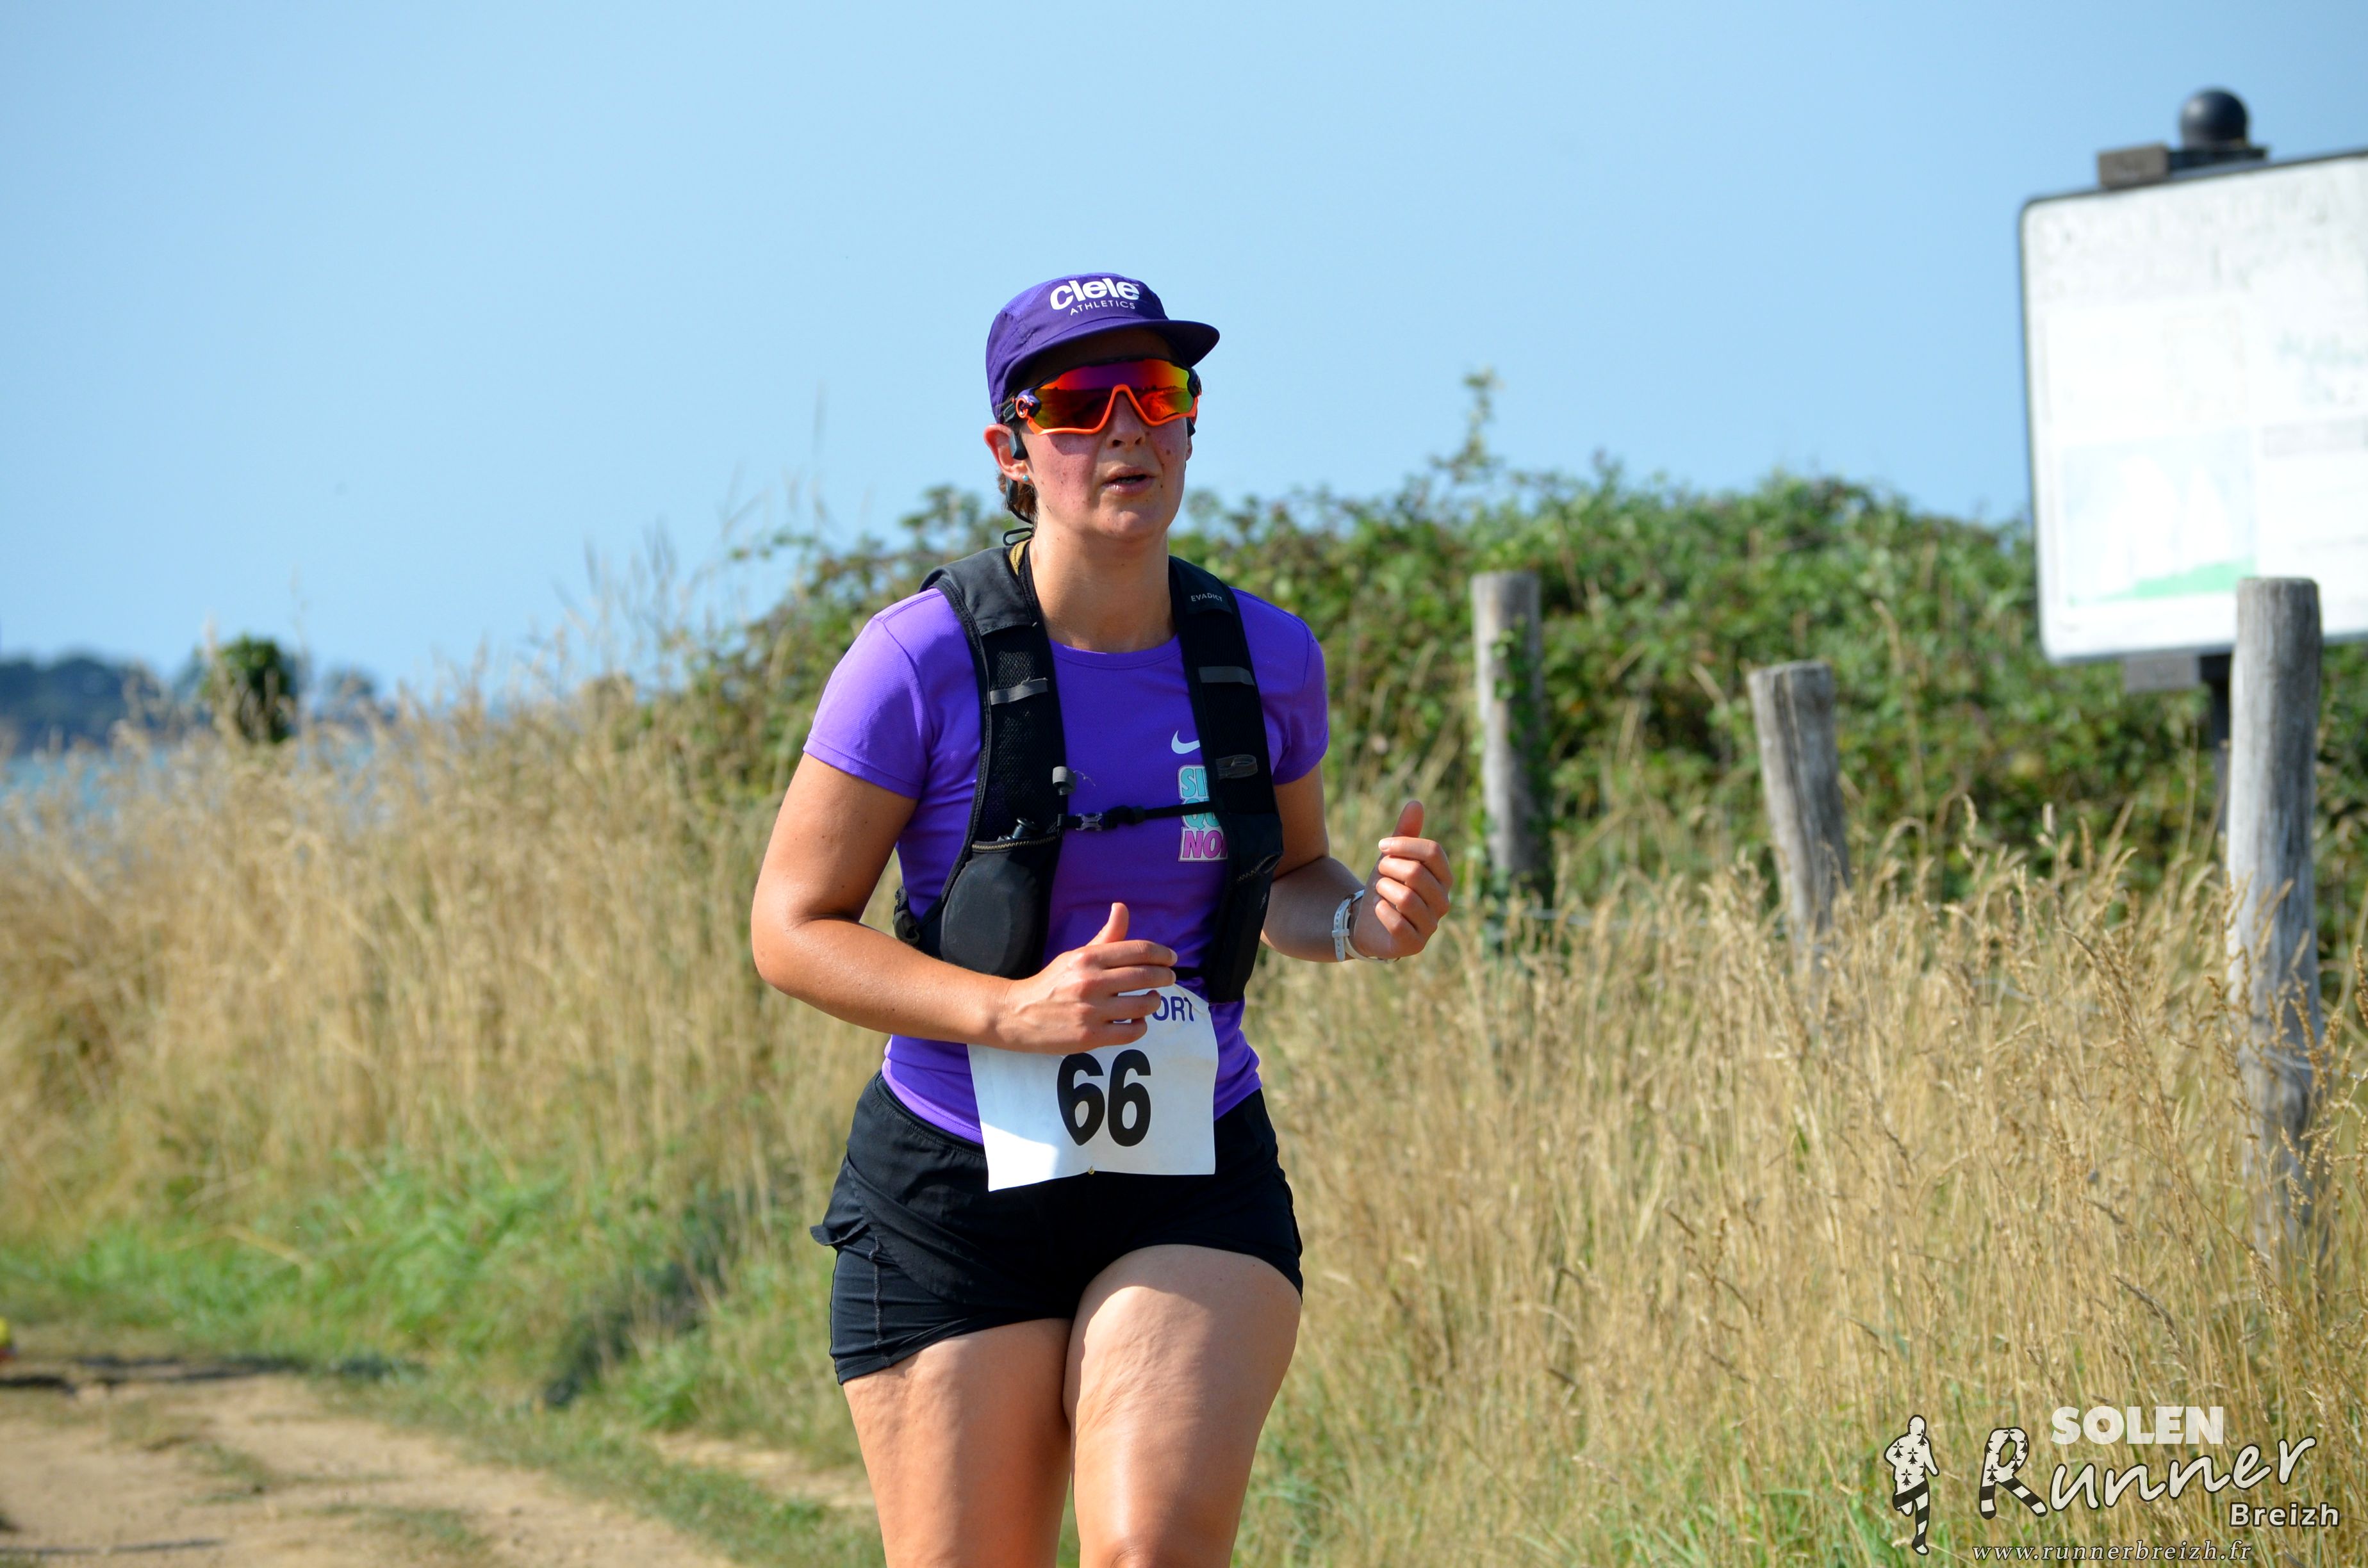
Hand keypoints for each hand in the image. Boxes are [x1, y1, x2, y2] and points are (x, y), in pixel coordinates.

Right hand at [987, 902, 1177, 1053]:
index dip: (1162, 954)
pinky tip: (1137, 1020)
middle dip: (1165, 977)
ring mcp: (1091, 1011)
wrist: (1017, 1015)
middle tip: (1170, 979)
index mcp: (1087, 958)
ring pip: (1143, 1005)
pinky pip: (1132, 1032)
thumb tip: (1122, 907)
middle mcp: (1091, 982)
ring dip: (1154, 1002)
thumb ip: (1105, 937)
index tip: (1171, 959)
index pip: (1139, 951)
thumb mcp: (1076, 956)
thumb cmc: (1052, 983)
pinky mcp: (1090, 1037)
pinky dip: (1141, 1026)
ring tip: (1152, 1000)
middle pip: (1146, 976)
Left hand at [1352, 801, 1452, 959]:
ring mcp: (1430, 925)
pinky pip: (1399, 924)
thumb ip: (1405, 833)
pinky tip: (1378, 909)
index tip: (1382, 846)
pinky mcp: (1414, 945)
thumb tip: (1415, 803)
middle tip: (1379, 870)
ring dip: (1384, 888)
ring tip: (1379, 890)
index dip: (1404, 844)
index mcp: (1443, 878)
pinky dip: (1382, 912)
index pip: (1433, 852)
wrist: (1366, 921)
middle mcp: (1443, 902)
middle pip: (1417, 873)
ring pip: (1406, 898)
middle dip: (1390, 867)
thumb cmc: (1386, 885)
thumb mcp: (1392, 857)